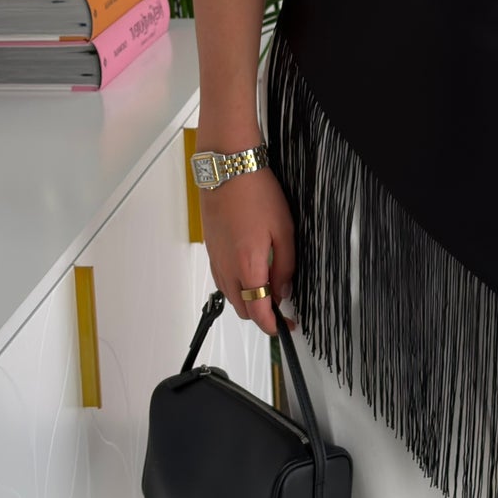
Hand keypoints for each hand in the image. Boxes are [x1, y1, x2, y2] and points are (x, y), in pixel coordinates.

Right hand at [201, 167, 294, 337]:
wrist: (227, 170)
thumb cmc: (254, 193)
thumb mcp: (284, 230)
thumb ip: (285, 266)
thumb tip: (283, 290)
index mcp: (247, 266)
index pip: (257, 311)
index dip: (273, 325)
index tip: (285, 326)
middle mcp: (227, 268)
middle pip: (242, 309)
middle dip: (261, 315)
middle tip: (281, 308)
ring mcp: (216, 260)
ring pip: (230, 297)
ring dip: (247, 301)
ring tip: (268, 289)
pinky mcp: (211, 251)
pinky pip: (222, 280)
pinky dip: (236, 287)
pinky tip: (250, 273)